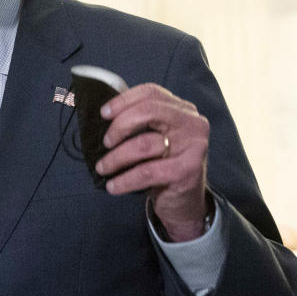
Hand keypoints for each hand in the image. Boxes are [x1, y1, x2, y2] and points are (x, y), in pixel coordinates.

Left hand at [96, 83, 209, 240]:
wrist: (185, 203)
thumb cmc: (164, 165)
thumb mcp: (155, 137)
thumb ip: (139, 121)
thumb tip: (105, 115)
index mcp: (182, 109)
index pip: (151, 93)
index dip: (123, 100)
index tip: (104, 113)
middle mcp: (192, 123)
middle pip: (149, 111)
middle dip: (120, 126)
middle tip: (106, 142)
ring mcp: (193, 146)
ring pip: (144, 144)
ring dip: (116, 157)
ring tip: (103, 167)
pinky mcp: (187, 171)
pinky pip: (147, 172)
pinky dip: (125, 180)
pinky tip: (113, 185)